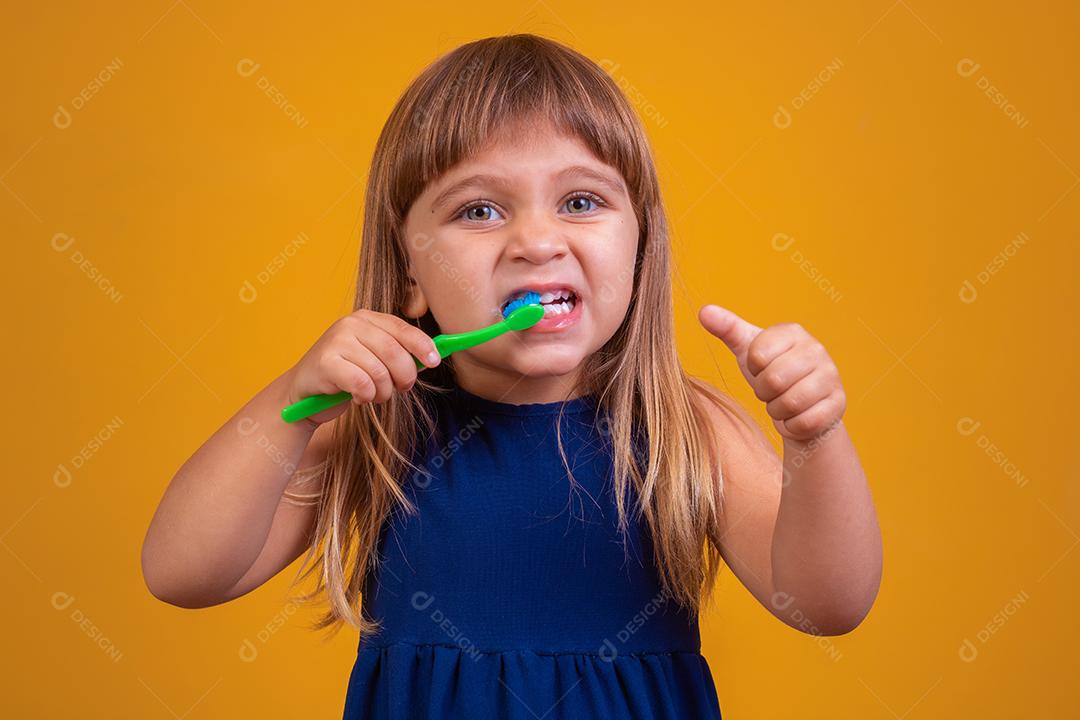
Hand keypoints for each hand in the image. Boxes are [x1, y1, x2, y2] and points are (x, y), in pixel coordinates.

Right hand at [285, 309, 440, 424]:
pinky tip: (358, 398)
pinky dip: (366, 397)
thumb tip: (431, 357)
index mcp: (366, 319)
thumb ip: (398, 353)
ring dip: (384, 392)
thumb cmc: (345, 376)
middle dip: (405, 376)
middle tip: (402, 389)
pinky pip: (362, 384)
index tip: (435, 361)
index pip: (402, 328)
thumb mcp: (373, 358)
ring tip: (375, 396)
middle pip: (395, 352)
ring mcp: (336, 341)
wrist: (303, 393)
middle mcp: (350, 324)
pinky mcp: (326, 362)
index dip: (422, 345)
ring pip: (380, 372)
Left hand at [698, 305, 845, 442]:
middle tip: (771, 390)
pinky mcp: (838, 404)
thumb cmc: (772, 373)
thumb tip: (703, 311)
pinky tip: (797, 416)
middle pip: (773, 380)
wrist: (802, 407)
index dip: (754, 369)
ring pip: (789, 403)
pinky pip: (804, 422)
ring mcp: (831, 377)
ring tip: (783, 402)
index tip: (762, 368)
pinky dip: (793, 425)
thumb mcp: (748, 351)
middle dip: (764, 392)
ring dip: (778, 410)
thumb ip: (727, 329)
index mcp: (793, 332)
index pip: (757, 355)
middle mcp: (817, 350)